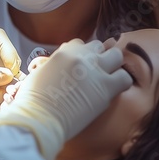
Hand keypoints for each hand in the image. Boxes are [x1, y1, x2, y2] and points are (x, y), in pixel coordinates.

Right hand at [0, 38, 131, 159]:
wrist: (40, 116)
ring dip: (113, 65)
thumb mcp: (40, 72)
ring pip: (116, 56)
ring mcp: (95, 69)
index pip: (80, 44)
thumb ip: (52, 64)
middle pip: (99, 46)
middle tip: (96, 72)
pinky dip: (121, 82)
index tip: (81, 65)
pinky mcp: (106, 87)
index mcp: (64, 51)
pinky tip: (113, 91)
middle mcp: (81, 56)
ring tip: (108, 79)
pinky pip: (124, 78)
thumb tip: (57, 67)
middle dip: (99, 56)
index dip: (82, 54)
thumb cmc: (34, 99)